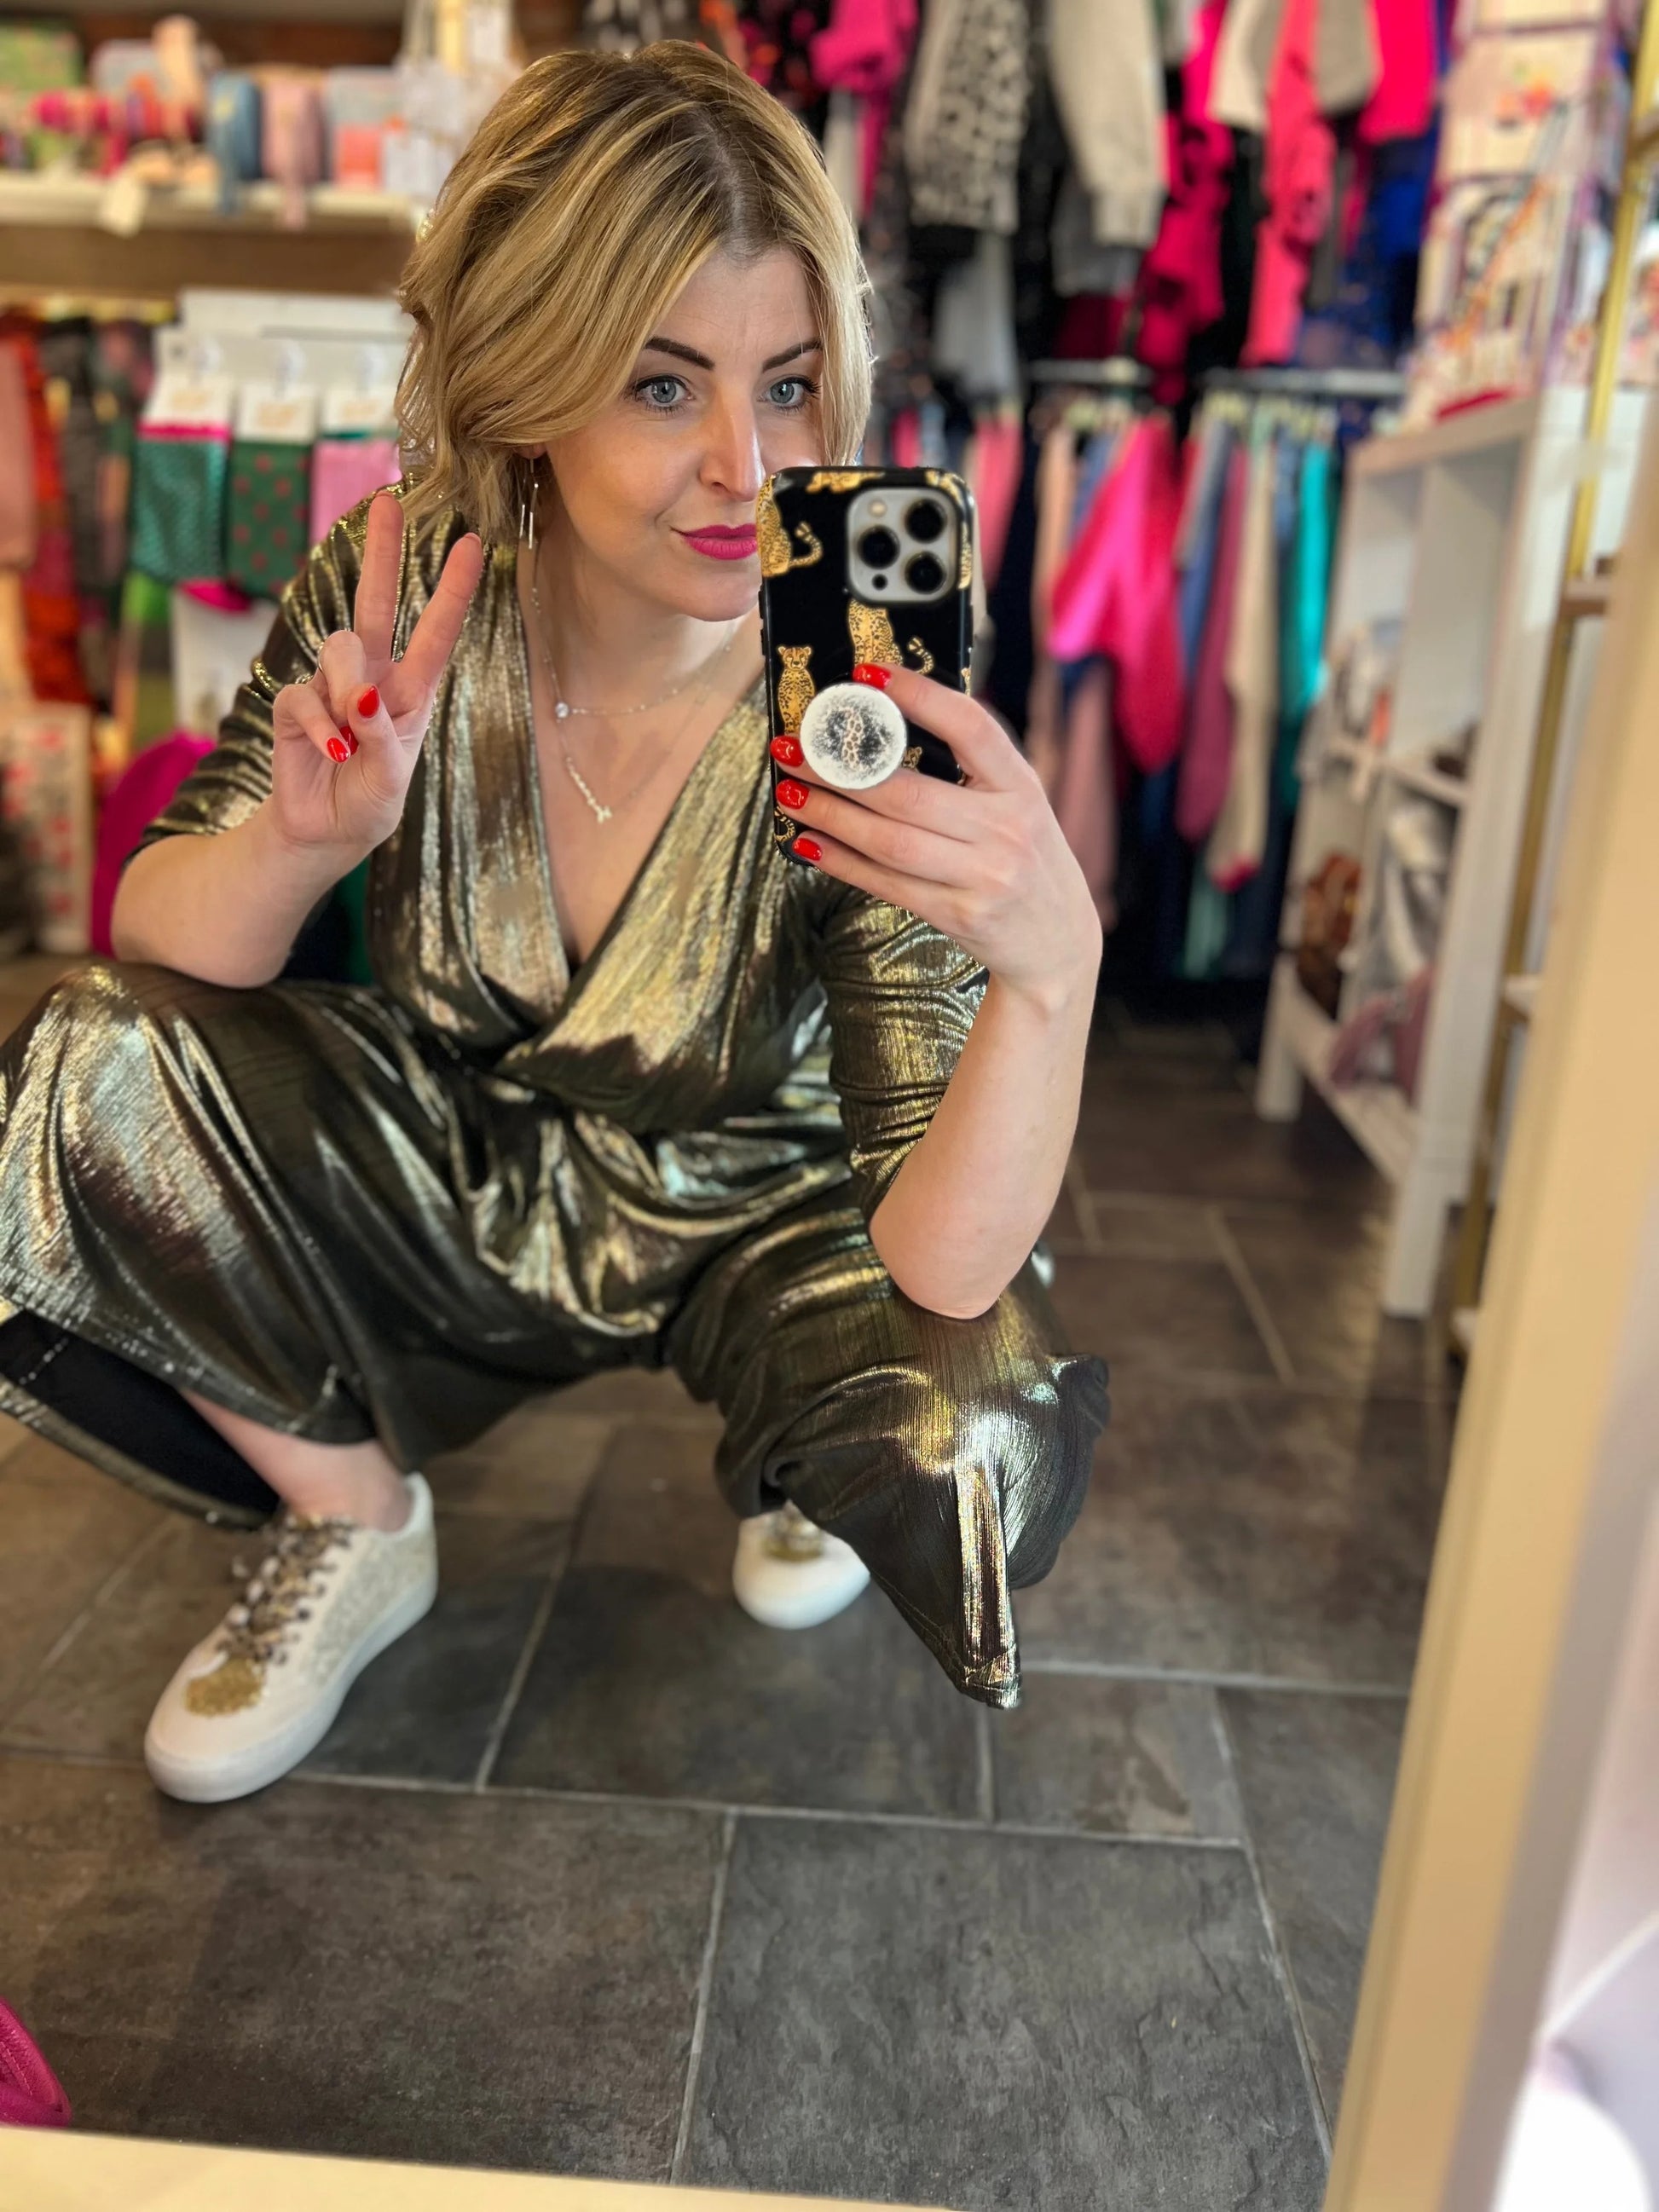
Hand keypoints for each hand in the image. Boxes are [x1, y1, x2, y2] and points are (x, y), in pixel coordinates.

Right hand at [268, 491, 484, 858]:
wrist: (326, 833)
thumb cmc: (370, 801)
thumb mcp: (391, 778)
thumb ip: (381, 738)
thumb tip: (362, 698)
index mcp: (409, 691)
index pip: (434, 632)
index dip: (452, 590)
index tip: (473, 544)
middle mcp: (371, 678)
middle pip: (373, 603)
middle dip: (381, 553)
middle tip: (387, 502)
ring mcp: (329, 687)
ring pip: (339, 649)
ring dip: (348, 689)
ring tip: (353, 734)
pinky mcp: (293, 705)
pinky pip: (303, 697)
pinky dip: (320, 727)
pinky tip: (332, 753)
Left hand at [771, 668, 1102, 1005]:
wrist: (1058, 942)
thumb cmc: (1026, 860)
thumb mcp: (1019, 805)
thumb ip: (971, 770)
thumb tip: (883, 730)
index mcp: (1022, 786)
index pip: (970, 728)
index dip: (918, 697)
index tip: (866, 676)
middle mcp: (1006, 829)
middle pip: (907, 794)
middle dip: (839, 770)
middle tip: (795, 748)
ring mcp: (984, 876)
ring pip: (888, 841)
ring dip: (829, 814)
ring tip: (788, 793)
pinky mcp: (958, 915)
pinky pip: (885, 883)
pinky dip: (840, 861)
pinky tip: (809, 841)